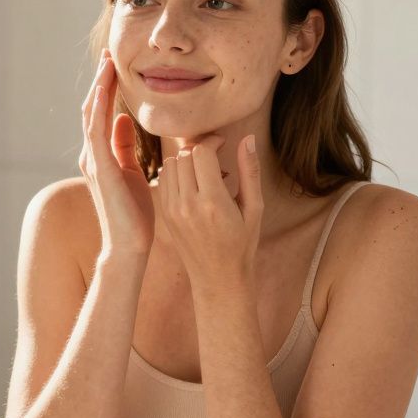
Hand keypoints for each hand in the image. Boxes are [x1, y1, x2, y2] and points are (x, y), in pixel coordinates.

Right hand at [79, 51, 154, 256]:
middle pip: (93, 108)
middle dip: (100, 81)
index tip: (115, 65)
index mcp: (100, 156)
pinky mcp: (99, 167)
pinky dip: (100, 106)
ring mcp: (92, 161)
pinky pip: (96, 129)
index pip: (102, 114)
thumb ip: (125, 146)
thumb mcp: (133, 171)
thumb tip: (125, 119)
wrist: (129, 246)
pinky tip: (106, 88)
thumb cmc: (135, 215)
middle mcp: (91, 155)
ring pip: (92, 114)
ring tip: (108, 63)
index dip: (107, 89)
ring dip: (99, 87)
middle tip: (109, 54)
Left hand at [158, 134, 263, 291]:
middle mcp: (188, 204)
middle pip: (184, 156)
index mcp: (212, 202)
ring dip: (186, 160)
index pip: (201, 153)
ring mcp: (172, 210)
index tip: (223, 143)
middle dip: (200, 149)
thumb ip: (250, 171)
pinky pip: (163, 180)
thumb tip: (248, 139)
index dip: (212, 141)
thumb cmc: (242, 244)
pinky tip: (192, 183)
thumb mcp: (254, 208)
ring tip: (204, 171)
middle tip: (215, 156)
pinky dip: (176, 174)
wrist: (218, 278)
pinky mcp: (164, 214)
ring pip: (170, 165)